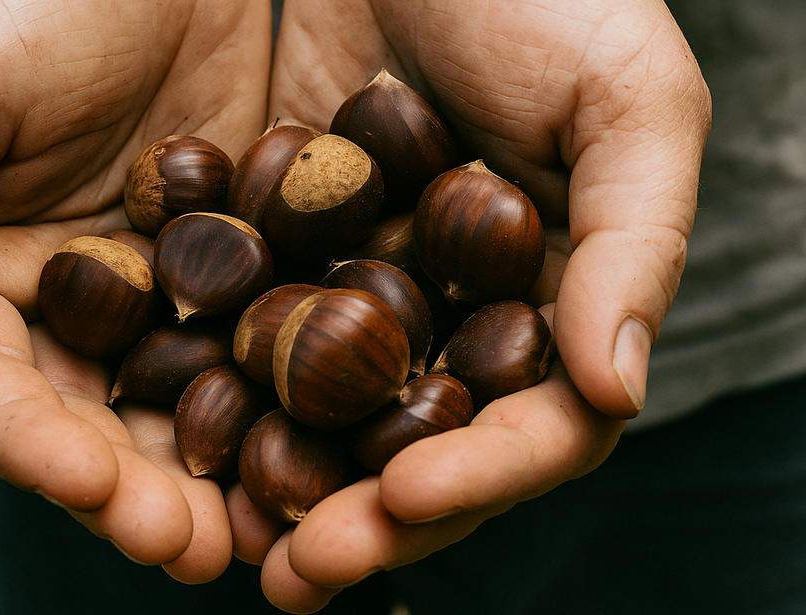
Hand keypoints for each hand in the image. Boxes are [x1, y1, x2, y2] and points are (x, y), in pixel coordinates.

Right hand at [0, 0, 272, 579]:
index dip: (36, 447)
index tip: (94, 490)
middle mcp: (72, 309)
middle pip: (96, 425)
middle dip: (139, 495)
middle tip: (194, 551)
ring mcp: (164, 295)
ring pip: (184, 407)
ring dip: (218, 479)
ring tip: (266, 534)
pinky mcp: (246, 269)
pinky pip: (264, 346)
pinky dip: (287, 403)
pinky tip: (332, 448)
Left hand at [239, 0, 711, 609]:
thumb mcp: (624, 96)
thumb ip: (636, 239)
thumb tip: (619, 390)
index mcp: (550, 303)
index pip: (535, 426)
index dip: (482, 472)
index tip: (408, 493)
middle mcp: (457, 319)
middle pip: (421, 448)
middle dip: (369, 515)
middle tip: (302, 567)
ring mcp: (365, 295)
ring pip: (328, 422)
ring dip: (282, 489)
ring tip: (229, 544)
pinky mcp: (279, 257)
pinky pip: (246, 344)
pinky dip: (216, 400)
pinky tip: (169, 443)